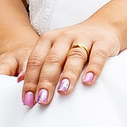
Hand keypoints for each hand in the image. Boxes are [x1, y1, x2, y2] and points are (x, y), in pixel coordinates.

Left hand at [7, 18, 124, 107]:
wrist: (104, 26)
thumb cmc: (75, 45)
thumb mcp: (55, 50)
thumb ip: (40, 64)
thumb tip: (22, 84)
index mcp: (48, 39)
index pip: (36, 61)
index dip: (30, 81)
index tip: (28, 100)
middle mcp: (64, 37)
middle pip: (52, 60)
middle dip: (46, 81)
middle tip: (42, 100)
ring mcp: (84, 39)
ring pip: (74, 57)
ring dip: (68, 75)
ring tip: (63, 91)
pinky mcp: (103, 43)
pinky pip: (98, 56)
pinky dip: (93, 68)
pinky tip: (88, 81)